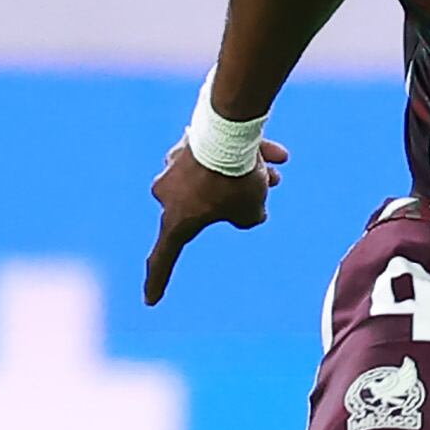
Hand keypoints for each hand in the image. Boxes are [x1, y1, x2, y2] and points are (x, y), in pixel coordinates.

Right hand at [143, 136, 287, 303]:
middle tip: (267, 188)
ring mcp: (175, 165)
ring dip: (246, 176)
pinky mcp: (189, 141)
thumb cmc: (235, 179)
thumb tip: (244, 208)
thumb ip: (246, 218)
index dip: (158, 281)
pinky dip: (247, 156)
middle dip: (235, 199)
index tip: (150, 301)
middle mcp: (167, 192)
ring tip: (277, 172)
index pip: (164, 257)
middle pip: (205, 204)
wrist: (228, 129)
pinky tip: (278, 155)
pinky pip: (219, 154)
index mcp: (175, 219)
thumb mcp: (249, 211)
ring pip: (215, 176)